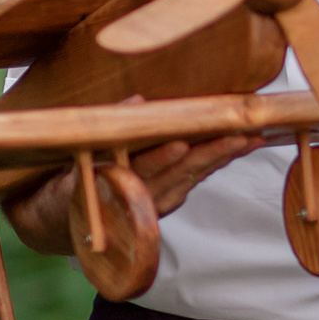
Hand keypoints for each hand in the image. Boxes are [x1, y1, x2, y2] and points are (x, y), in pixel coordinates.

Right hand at [5, 133, 262, 255]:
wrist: (66, 218)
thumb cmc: (74, 176)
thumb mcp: (80, 156)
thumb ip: (109, 127)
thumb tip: (136, 101)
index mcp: (113, 182)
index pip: (140, 170)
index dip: (160, 158)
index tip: (183, 145)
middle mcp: (140, 196)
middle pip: (179, 174)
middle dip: (211, 154)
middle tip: (240, 136)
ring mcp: (158, 201)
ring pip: (194, 176)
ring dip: (224, 157)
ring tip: (252, 137)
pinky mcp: (169, 199)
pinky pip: (197, 178)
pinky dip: (218, 161)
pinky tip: (241, 145)